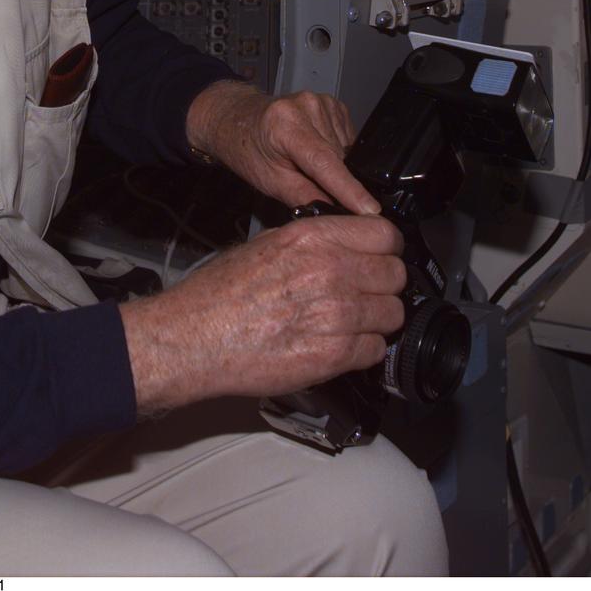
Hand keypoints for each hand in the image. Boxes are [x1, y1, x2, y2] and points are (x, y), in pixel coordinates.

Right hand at [119, 214, 405, 414]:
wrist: (193, 338)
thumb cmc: (220, 294)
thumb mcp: (267, 243)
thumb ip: (314, 241)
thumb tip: (348, 245)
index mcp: (313, 238)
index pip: (386, 233)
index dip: (387, 248)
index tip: (380, 258)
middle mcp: (330, 271)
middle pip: (396, 274)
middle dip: (384, 286)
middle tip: (366, 294)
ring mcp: (335, 314)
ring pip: (392, 314)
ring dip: (377, 321)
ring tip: (352, 324)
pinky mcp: (332, 356)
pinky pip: (375, 350)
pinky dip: (363, 351)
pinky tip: (340, 346)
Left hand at [186, 81, 377, 214]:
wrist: (238, 117)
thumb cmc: (248, 149)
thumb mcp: (269, 181)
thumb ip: (304, 197)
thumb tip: (336, 215)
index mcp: (286, 125)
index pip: (326, 163)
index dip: (350, 190)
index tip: (370, 210)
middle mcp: (307, 106)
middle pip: (340, 159)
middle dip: (337, 182)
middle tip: (312, 186)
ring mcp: (322, 101)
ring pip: (346, 151)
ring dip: (336, 166)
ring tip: (307, 164)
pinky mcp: (333, 103)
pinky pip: (347, 139)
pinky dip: (337, 152)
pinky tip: (316, 151)